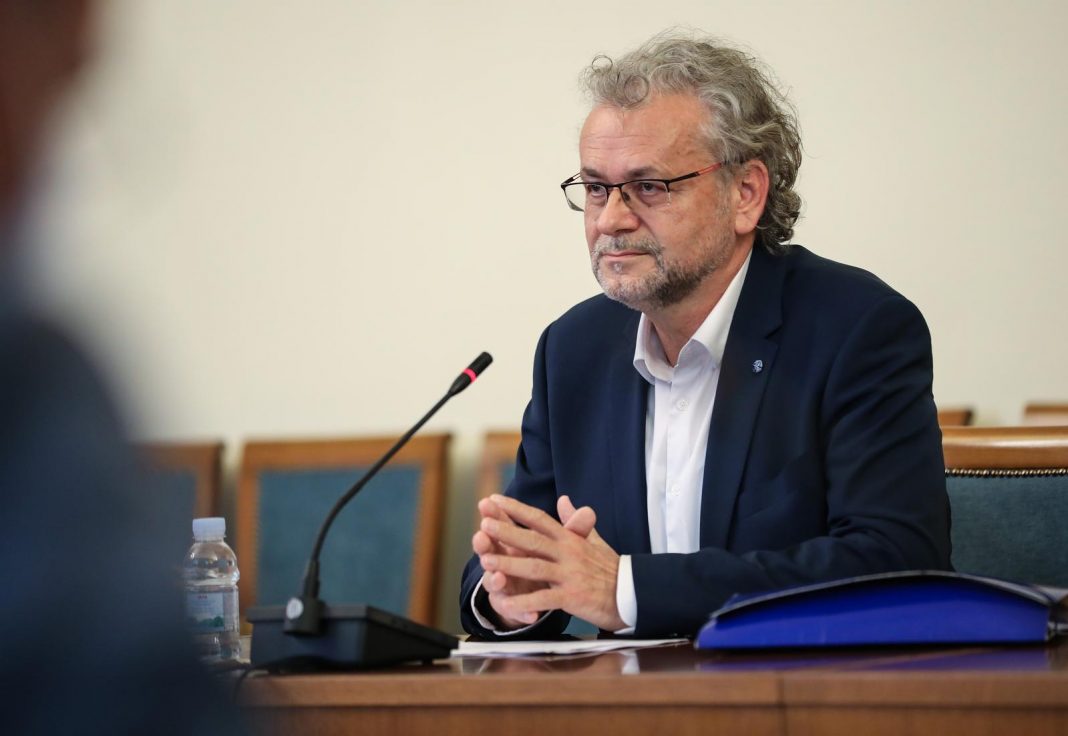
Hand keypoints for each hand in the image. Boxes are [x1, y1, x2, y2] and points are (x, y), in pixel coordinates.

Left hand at [477, 494, 624, 631]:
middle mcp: (568, 553)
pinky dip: (524, 603)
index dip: (516, 509)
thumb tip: (564, 499)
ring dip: (509, 564)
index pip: (539, 519)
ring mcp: (570, 575)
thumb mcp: (592, 540)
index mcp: (570, 539)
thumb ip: (574, 522)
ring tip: (486, 561)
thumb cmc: (609, 568)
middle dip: (507, 531)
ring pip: (535, 567)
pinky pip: (544, 599)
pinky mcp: (572, 597)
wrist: (632, 594)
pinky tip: (505, 604)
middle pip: (533, 540)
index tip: (495, 500)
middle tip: (484, 523)